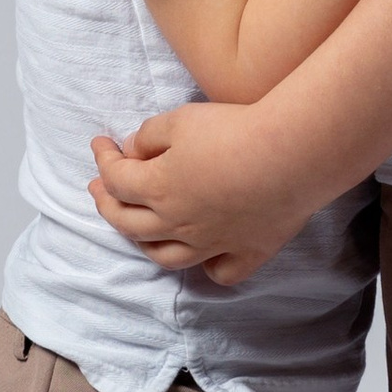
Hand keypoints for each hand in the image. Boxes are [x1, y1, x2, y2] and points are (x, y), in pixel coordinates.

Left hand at [89, 101, 317, 286]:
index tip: (100, 143)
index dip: (103, 159)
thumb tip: (133, 150)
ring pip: (167, 256)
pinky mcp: (248, 250)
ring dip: (145, 243)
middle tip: (99, 189)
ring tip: (139, 229)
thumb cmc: (234, 131)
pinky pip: (221, 272)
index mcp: (158, 189)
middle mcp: (179, 224)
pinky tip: (205, 258)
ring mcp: (213, 243)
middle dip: (107, 205)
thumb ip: (149, 136)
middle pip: (129, 224)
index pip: (116, 179)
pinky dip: (208, 268)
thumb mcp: (181, 119)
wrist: (292, 154)